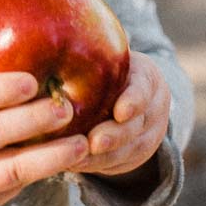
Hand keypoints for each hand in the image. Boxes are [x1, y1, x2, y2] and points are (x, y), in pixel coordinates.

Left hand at [71, 51, 169, 180]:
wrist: (134, 93)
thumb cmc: (108, 68)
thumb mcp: (108, 56)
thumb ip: (89, 53)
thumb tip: (51, 40)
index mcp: (146, 77)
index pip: (144, 88)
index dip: (134, 101)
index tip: (120, 112)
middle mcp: (154, 107)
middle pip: (136, 125)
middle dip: (115, 136)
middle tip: (92, 142)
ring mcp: (150, 134)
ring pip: (130, 149)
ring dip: (104, 157)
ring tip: (76, 159)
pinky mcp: (138, 154)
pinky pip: (120, 164)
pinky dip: (98, 166)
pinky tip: (75, 165)